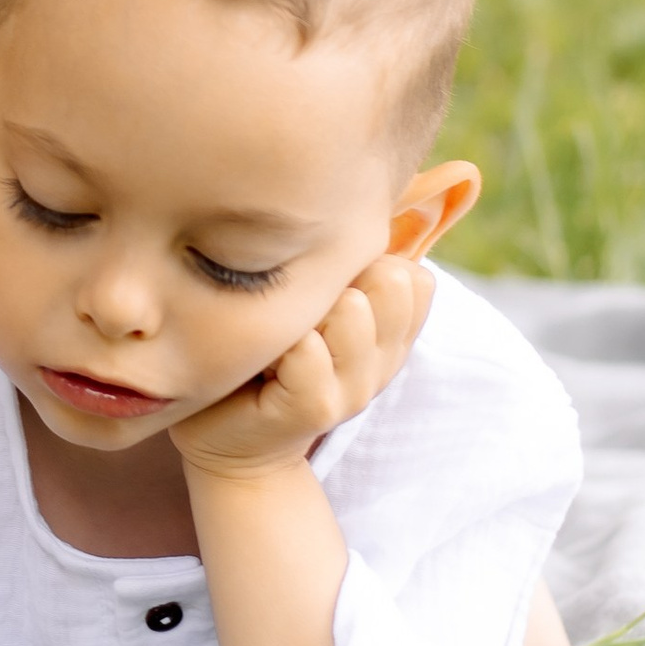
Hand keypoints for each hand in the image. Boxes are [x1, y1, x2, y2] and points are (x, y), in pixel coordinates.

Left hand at [172, 252, 433, 482]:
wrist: (228, 440)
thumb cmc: (262, 358)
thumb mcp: (311, 306)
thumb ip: (342, 269)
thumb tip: (366, 205)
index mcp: (390, 332)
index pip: (415, 278)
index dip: (368, 262)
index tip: (324, 284)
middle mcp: (383, 359)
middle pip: (391, 281)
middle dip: (340, 278)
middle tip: (296, 307)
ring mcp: (355, 388)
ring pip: (354, 312)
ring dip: (309, 310)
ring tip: (280, 332)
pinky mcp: (318, 409)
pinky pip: (308, 351)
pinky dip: (281, 344)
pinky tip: (263, 359)